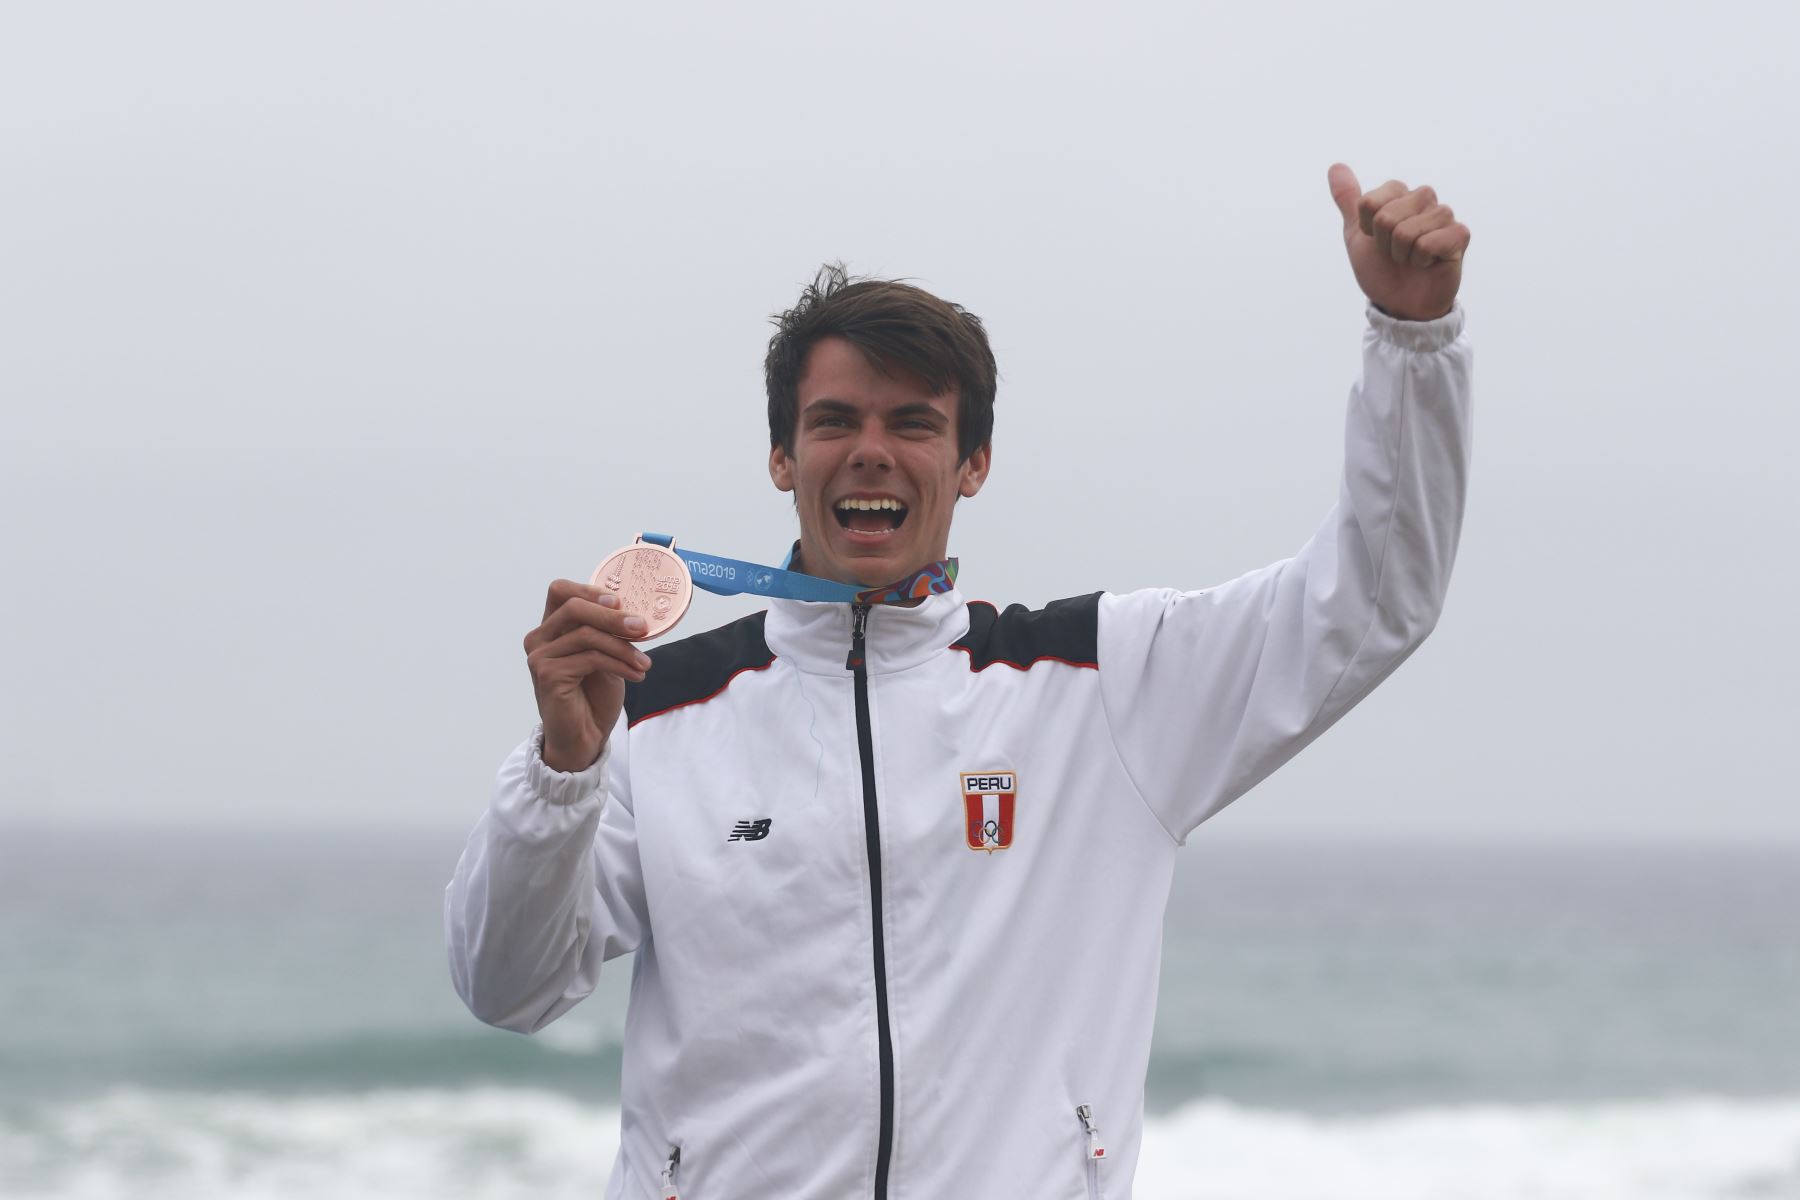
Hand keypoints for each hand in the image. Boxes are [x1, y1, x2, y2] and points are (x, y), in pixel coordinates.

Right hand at [524, 580, 652, 771]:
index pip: (560, 590)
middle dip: (612, 616)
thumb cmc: (593, 696)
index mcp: (551, 628)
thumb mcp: (605, 655)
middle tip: (642, 627)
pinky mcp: (548, 675)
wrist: (584, 737)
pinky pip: (591, 658)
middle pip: (573, 608)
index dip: (590, 591)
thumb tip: (632, 612)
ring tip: (645, 662)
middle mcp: (539, 639)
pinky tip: (637, 674)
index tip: (621, 602)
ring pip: (587, 635)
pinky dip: (620, 664)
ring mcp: (539, 657)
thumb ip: (607, 632)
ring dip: (623, 647)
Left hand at [1328, 163, 1469, 321]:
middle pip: (1386, 217)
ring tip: (1411, 259)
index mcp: (1399, 193)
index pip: (1368, 203)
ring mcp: (1444, 215)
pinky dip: (1421, 261)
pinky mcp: (1459, 235)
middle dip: (1383, 244)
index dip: (1367, 229)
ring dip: (1402, 255)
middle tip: (1395, 254)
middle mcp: (1424, 198)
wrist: (1400, 304)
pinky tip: (1428, 264)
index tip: (1376, 240)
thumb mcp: (1356, 234)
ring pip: (1405, 232)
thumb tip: (1335, 166)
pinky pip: (1428, 244)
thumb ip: (1348, 199)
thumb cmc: (1381, 269)